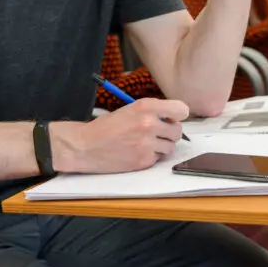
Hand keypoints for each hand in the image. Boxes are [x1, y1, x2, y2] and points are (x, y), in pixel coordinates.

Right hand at [51, 98, 188, 172]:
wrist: (85, 146)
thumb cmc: (106, 126)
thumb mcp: (130, 109)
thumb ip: (152, 112)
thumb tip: (172, 119)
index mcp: (145, 106)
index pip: (182, 109)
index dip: (177, 115)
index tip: (170, 118)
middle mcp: (149, 124)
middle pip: (178, 131)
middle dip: (169, 133)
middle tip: (156, 133)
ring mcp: (147, 144)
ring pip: (170, 147)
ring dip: (161, 146)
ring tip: (144, 144)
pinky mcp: (144, 160)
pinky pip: (158, 159)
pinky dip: (150, 157)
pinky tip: (136, 153)